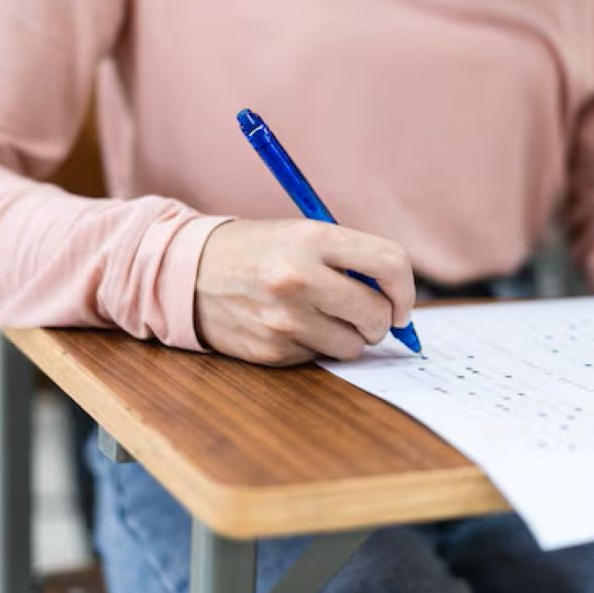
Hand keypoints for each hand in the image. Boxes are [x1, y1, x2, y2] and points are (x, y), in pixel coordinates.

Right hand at [194, 219, 414, 366]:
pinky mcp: (273, 349)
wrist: (189, 272)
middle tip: (365, 315)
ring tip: (319, 315)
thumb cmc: (257, 251)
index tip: (400, 302)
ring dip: (347, 337)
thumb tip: (398, 304)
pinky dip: (314, 346)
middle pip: (377, 314)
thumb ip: (351, 260)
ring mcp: (285, 318)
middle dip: (380, 321)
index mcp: (313, 238)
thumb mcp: (301, 235)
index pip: (390, 263)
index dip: (405, 289)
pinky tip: (289, 326)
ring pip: (353, 346)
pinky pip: (319, 357)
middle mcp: (299, 277)